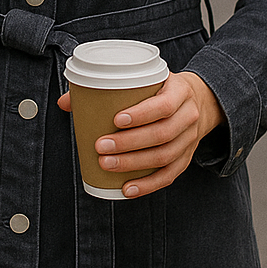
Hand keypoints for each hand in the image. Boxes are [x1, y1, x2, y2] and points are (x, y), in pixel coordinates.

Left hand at [57, 71, 222, 197]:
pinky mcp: (186, 158)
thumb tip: (66, 102)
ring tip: (107, 164)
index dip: (141, 114)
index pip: (164, 105)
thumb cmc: (162, 89)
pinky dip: (148, 185)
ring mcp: (190, 139)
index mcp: (180, 91)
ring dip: (134, 164)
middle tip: (101, 146)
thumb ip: (108, 87)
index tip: (116, 120)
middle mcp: (189, 116)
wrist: (200, 101)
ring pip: (165, 156)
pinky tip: (127, 188)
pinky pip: (169, 175)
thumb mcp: (146, 79)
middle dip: (129, 143)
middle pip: (162, 134)